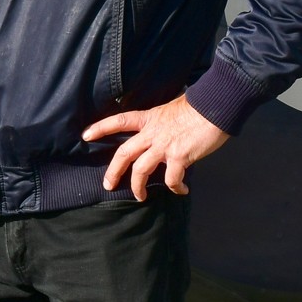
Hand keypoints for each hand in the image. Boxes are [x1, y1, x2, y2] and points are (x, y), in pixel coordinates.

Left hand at [84, 94, 230, 200]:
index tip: (86, 135)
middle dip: (113, 171)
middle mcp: (152, 133)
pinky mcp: (179, 157)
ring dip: (138, 187)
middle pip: (124, 153)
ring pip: (141, 170)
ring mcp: (164, 146)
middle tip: (108, 185)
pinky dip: (175, 188)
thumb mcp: (172, 108)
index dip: (101, 128)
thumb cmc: (199, 105)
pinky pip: (172, 179)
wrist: (216, 106)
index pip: (119, 121)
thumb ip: (163, 121)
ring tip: (140, 196)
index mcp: (149, 118)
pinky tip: (181, 190)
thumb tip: (164, 129)